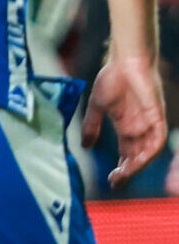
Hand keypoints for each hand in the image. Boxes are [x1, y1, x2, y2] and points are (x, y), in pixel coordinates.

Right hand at [86, 52, 166, 186]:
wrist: (125, 60)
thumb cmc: (112, 78)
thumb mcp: (96, 107)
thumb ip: (92, 126)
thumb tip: (85, 146)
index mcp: (126, 127)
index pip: (126, 154)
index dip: (120, 169)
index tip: (111, 182)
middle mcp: (139, 128)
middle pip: (137, 156)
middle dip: (128, 172)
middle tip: (115, 182)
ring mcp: (149, 122)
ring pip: (149, 151)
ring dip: (139, 165)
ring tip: (124, 174)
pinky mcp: (157, 116)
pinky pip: (158, 138)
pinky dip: (151, 150)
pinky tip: (140, 160)